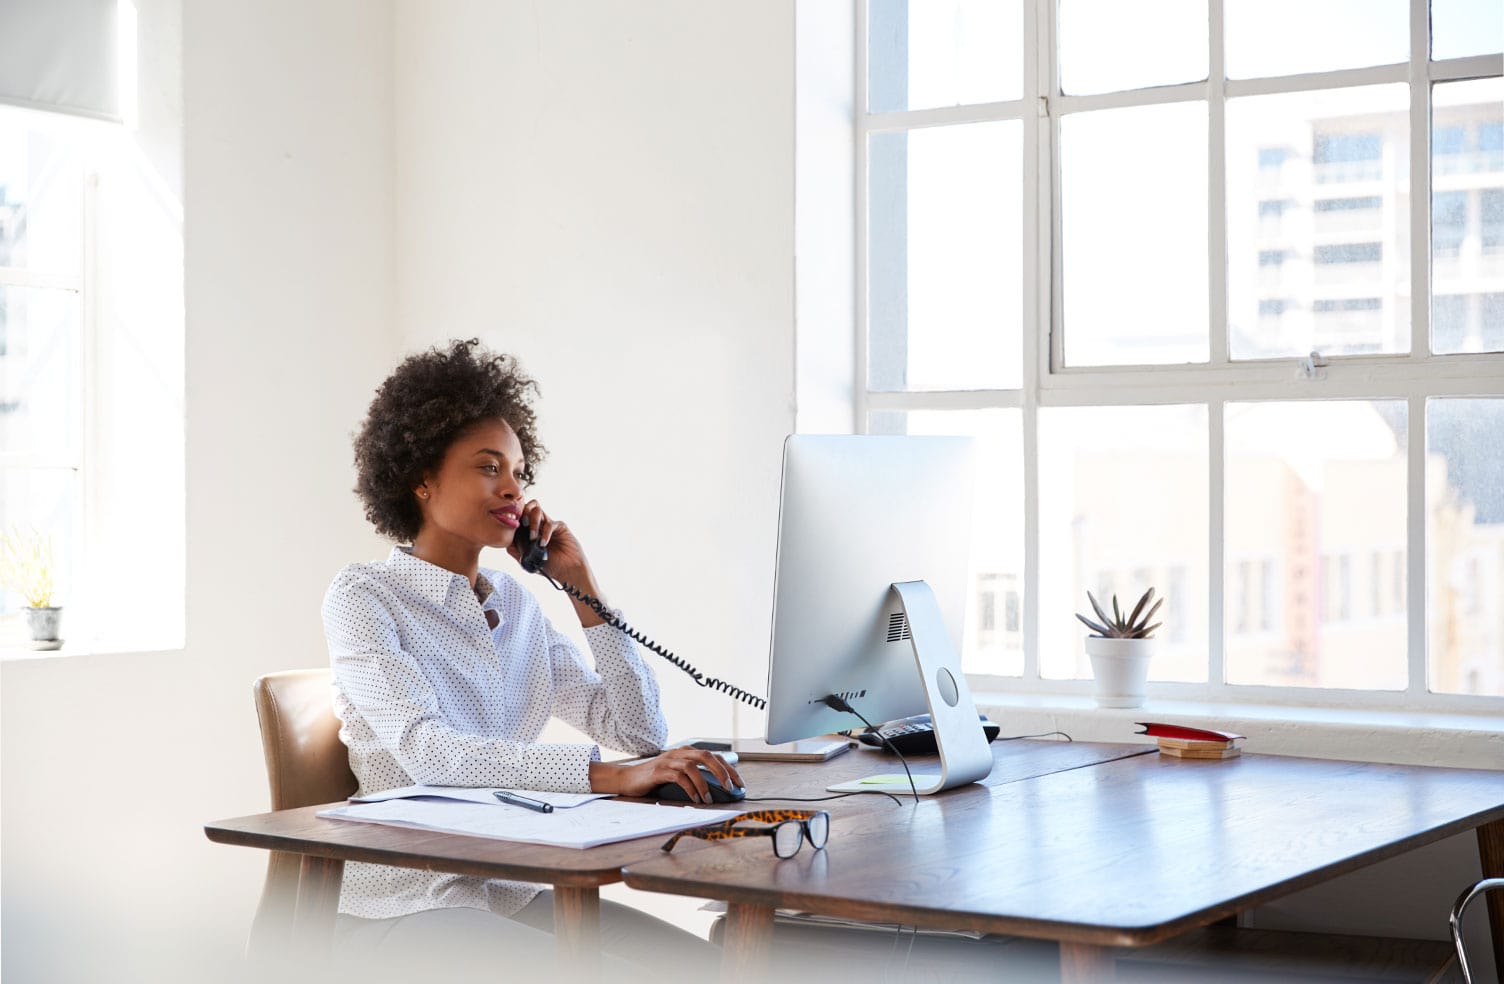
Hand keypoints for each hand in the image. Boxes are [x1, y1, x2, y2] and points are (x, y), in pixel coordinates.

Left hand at [509, 499, 590, 584]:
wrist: (567, 571)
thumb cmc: (549, 566)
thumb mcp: (527, 561)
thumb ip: (516, 551)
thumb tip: (505, 542)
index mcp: (530, 530)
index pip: (521, 515)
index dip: (515, 517)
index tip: (512, 528)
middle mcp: (540, 525)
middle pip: (529, 506)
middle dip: (523, 512)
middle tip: (522, 525)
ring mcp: (550, 525)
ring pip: (538, 510)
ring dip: (533, 523)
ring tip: (533, 538)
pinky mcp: (560, 527)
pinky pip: (550, 523)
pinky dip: (545, 533)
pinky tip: (543, 544)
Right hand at [589, 747, 744, 804]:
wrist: (628, 779)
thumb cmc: (656, 779)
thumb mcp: (678, 775)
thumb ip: (694, 777)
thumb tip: (718, 791)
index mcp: (687, 752)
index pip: (714, 756)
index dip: (729, 769)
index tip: (739, 784)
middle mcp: (679, 753)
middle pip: (706, 756)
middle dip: (722, 772)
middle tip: (730, 788)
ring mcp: (669, 760)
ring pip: (693, 766)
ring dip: (704, 783)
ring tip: (709, 798)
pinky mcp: (659, 771)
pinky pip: (678, 777)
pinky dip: (689, 788)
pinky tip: (695, 798)